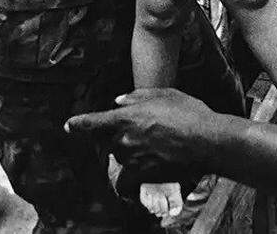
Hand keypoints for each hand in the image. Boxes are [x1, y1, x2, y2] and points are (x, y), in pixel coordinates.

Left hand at [66, 88, 215, 181]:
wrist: (207, 141)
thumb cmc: (189, 113)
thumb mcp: (164, 94)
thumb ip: (137, 97)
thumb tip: (119, 101)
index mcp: (126, 117)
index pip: (93, 122)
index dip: (79, 124)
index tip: (69, 126)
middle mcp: (124, 138)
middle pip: (106, 141)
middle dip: (112, 138)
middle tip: (131, 134)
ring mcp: (132, 158)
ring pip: (118, 158)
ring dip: (125, 154)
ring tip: (146, 149)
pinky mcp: (143, 174)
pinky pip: (125, 181)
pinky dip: (125, 182)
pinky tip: (131, 182)